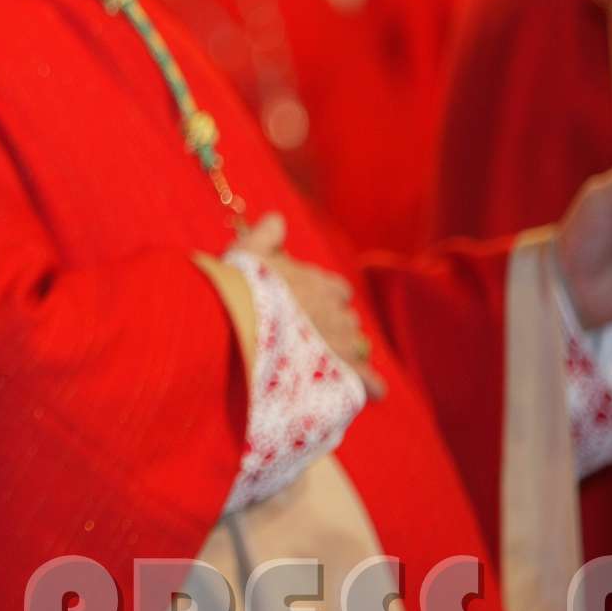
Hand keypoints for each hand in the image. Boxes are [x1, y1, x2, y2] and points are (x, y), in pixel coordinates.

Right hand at [233, 215, 387, 398]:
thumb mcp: (248, 253)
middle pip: (348, 321)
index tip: (310, 307)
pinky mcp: (340, 372)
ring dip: (345, 354)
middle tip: (313, 341)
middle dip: (335, 328)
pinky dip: (370, 385)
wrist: (236, 322)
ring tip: (329, 368)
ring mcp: (340, 343)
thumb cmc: (239, 287)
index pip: (337, 291)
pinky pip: (366, 380)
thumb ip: (266, 236)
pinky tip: (375, 391)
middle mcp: (336, 312)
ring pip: (356, 348)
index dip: (326, 299)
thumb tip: (277, 218)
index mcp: (319, 284)